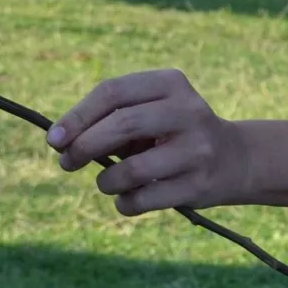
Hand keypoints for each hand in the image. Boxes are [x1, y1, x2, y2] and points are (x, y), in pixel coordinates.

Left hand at [47, 69, 249, 213]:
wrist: (234, 159)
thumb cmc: (172, 133)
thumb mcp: (150, 112)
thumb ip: (110, 119)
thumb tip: (61, 142)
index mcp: (171, 83)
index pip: (113, 91)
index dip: (77, 116)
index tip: (54, 139)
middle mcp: (189, 111)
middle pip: (122, 125)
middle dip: (84, 146)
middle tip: (67, 162)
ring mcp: (197, 149)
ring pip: (131, 169)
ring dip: (106, 181)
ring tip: (108, 182)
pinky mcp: (199, 185)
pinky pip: (142, 200)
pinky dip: (124, 203)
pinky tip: (129, 198)